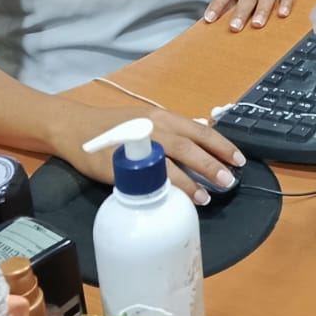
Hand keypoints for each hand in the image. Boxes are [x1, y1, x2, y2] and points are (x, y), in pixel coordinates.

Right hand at [60, 104, 244, 205]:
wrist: (75, 128)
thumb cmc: (115, 125)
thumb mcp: (149, 119)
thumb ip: (175, 129)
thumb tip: (203, 133)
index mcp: (165, 117)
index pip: (201, 131)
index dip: (223, 146)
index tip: (240, 160)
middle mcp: (155, 127)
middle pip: (190, 147)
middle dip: (212, 165)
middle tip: (229, 181)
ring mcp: (138, 144)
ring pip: (171, 162)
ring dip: (191, 181)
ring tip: (206, 196)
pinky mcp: (121, 163)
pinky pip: (147, 177)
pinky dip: (163, 187)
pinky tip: (173, 198)